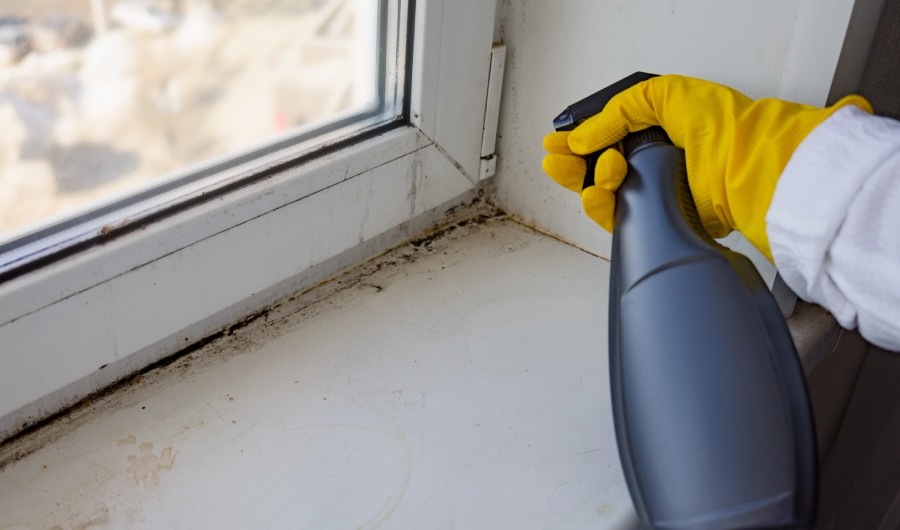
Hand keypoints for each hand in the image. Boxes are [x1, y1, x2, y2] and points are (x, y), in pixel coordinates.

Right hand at [542, 75, 869, 259]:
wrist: (743, 165)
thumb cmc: (719, 125)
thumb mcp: (660, 94)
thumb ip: (615, 114)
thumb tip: (581, 141)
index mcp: (654, 129)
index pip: (604, 137)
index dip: (576, 141)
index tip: (555, 142)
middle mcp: (651, 162)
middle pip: (594, 169)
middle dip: (572, 165)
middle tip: (557, 161)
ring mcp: (652, 192)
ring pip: (600, 194)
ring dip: (589, 183)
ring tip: (605, 172)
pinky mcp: (655, 220)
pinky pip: (615, 218)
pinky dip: (601, 207)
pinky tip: (600, 193)